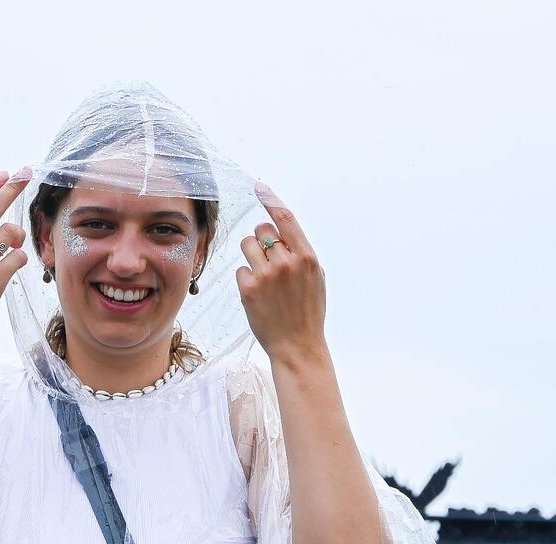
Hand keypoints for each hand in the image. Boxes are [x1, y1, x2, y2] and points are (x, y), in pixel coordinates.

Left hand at [237, 186, 327, 362]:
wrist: (298, 345)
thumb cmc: (308, 310)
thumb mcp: (315, 277)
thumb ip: (300, 253)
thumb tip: (282, 232)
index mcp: (307, 256)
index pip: (286, 218)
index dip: (271, 200)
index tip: (259, 186)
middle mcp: (287, 262)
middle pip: (262, 230)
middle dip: (262, 240)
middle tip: (268, 260)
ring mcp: (266, 275)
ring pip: (246, 246)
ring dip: (251, 256)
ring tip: (263, 277)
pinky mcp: (248, 289)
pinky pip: (240, 270)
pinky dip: (247, 279)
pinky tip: (259, 296)